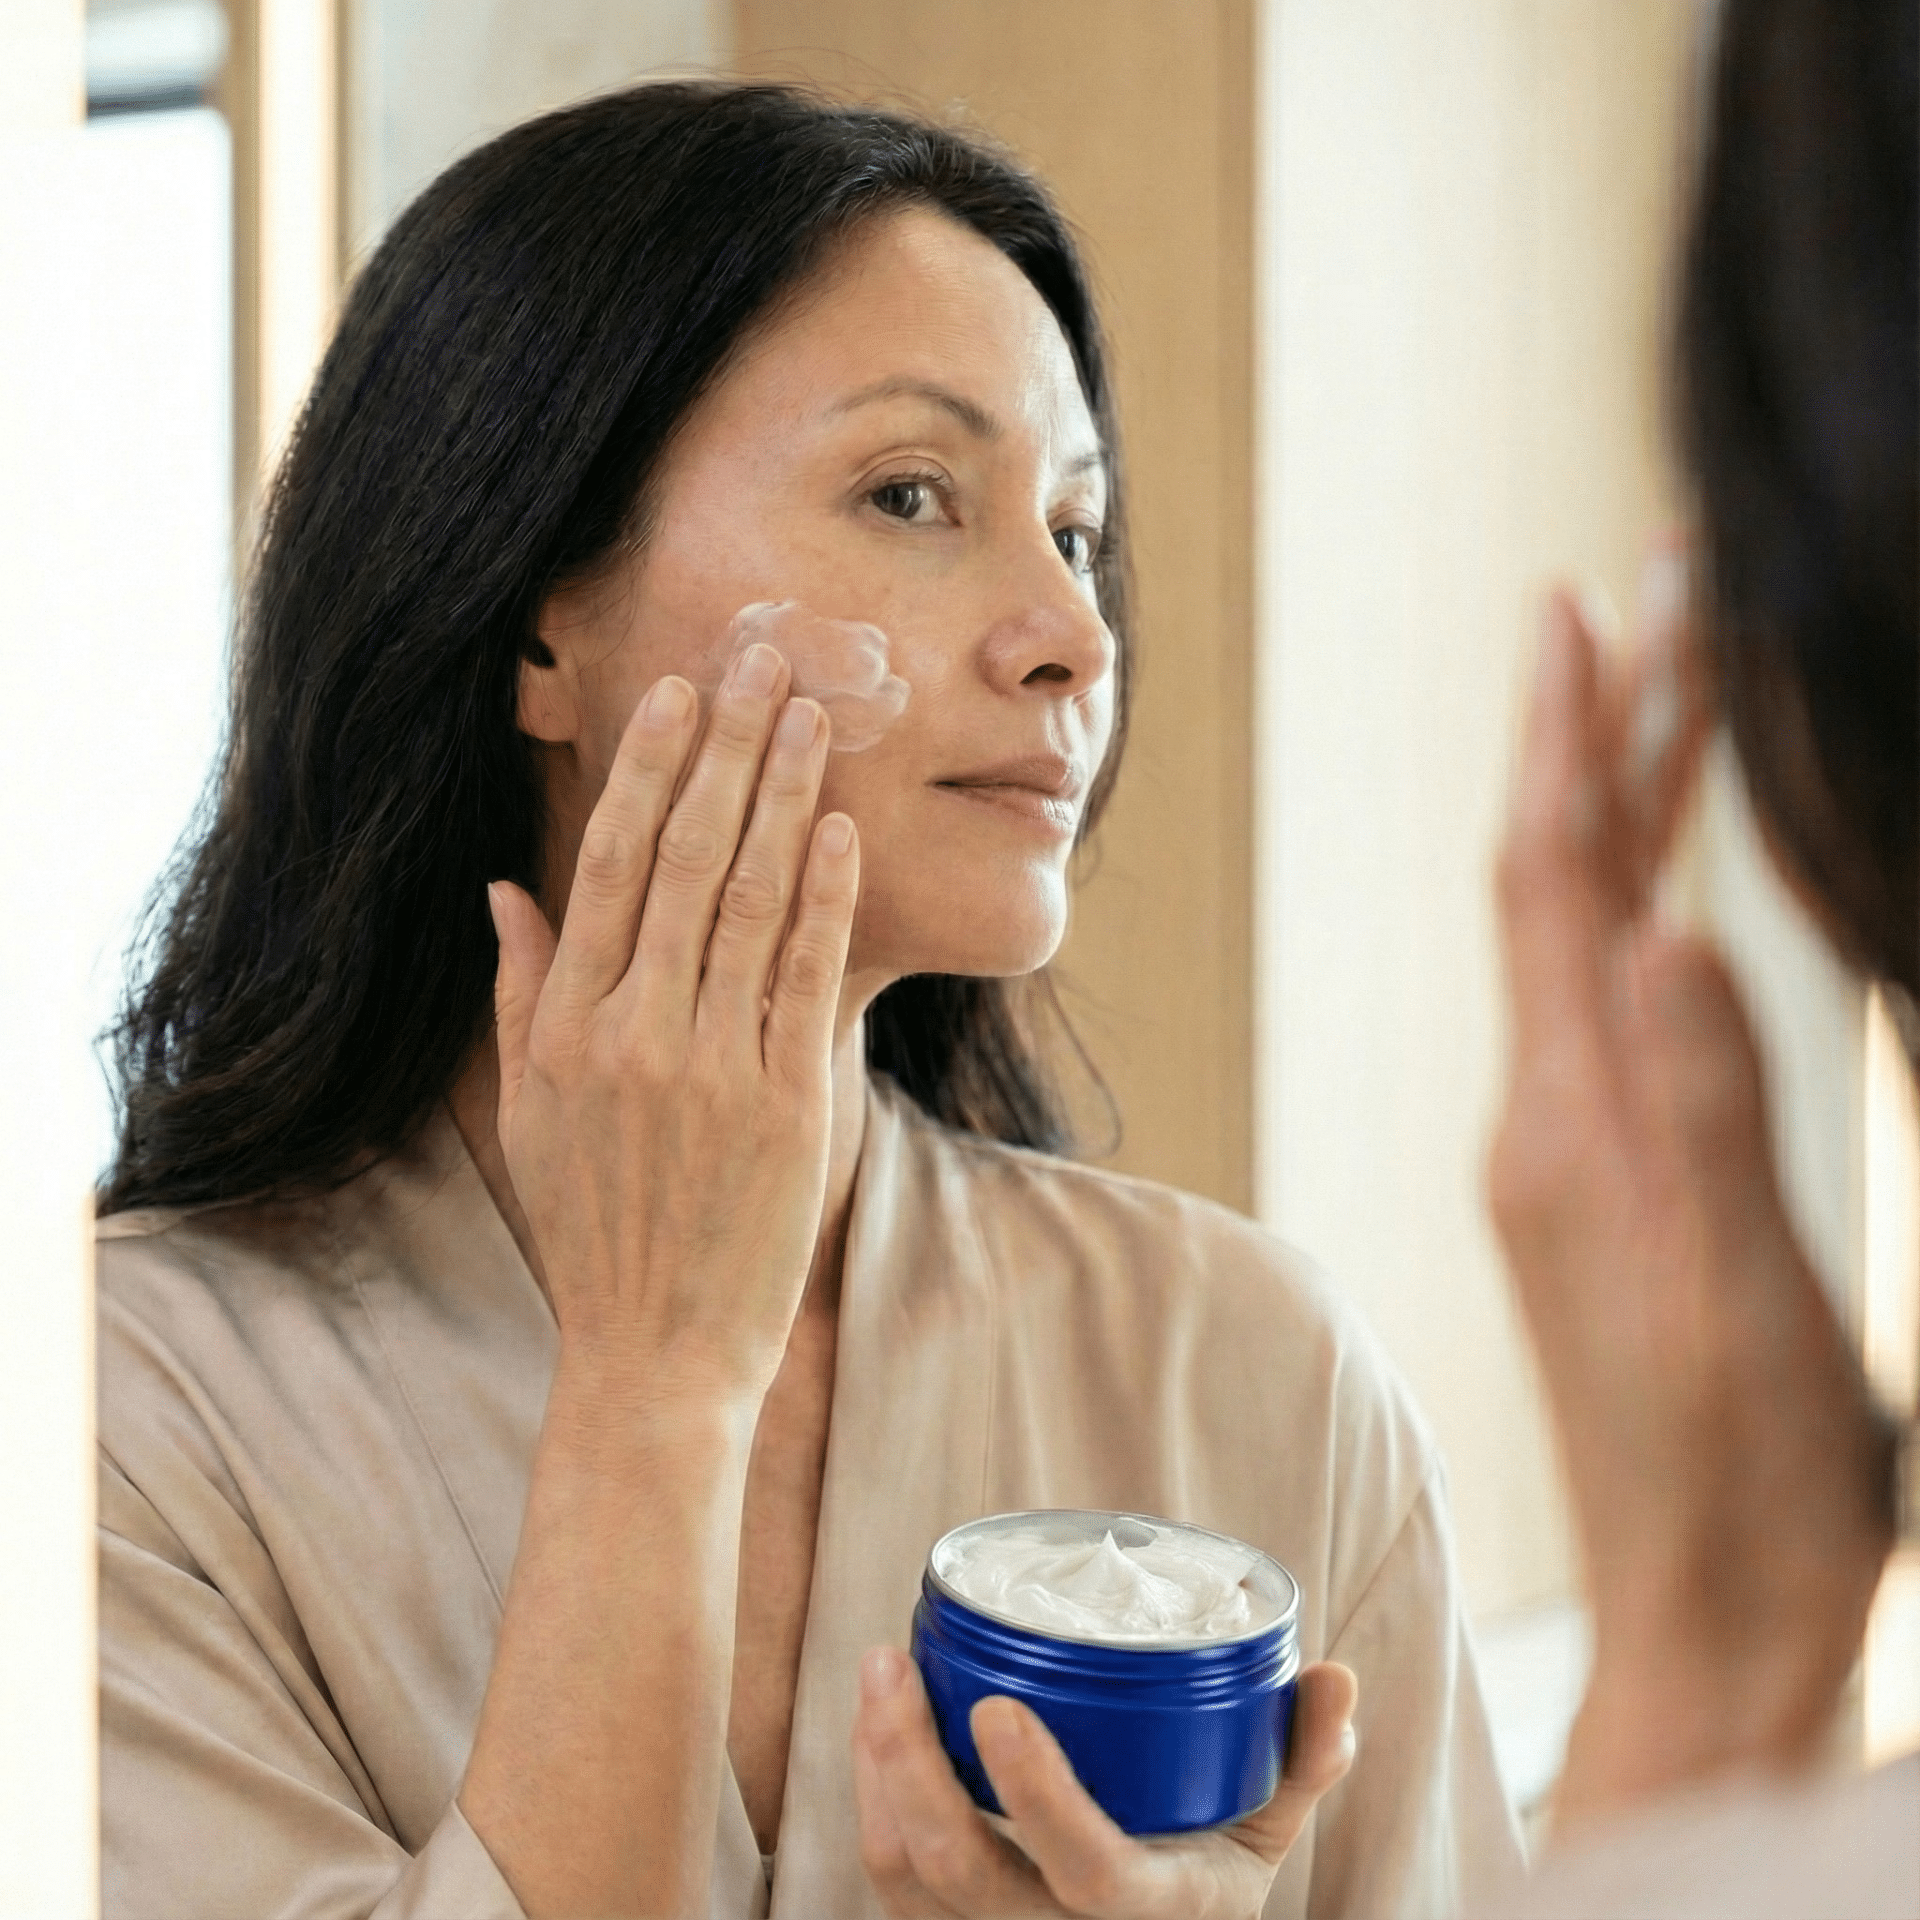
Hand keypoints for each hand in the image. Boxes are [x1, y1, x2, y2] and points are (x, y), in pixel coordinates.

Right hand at [487, 640, 859, 1397]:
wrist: (657, 1353)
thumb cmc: (595, 1228)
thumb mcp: (530, 1112)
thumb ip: (520, 994)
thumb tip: (504, 891)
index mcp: (566, 1025)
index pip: (612, 863)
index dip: (651, 768)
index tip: (683, 693)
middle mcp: (633, 1031)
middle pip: (688, 857)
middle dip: (729, 748)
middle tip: (766, 661)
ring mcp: (711, 1065)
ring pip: (752, 899)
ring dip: (786, 797)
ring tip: (814, 716)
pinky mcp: (785, 1102)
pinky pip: (806, 976)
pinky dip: (826, 896)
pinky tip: (844, 828)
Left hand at [851, 1646, 1356, 1918]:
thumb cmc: (1207, 1886)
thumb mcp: (1267, 1834)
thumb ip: (1301, 1760)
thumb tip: (1337, 1676)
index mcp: (1154, 1915)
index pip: (1087, 1872)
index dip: (1037, 1798)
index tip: (998, 1709)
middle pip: (960, 1874)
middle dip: (909, 1765)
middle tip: (891, 1660)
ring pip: (907, 1878)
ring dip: (876, 1770)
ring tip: (879, 1671)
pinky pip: (892, 1878)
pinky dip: (872, 1797)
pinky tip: (874, 1725)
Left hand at [1487, 561, 1895, 1828]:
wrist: (1706, 1607)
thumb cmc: (1742, 1477)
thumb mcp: (1742, 1293)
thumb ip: (1705, 1114)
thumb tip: (1665, 935)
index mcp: (1570, 1122)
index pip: (1548, 881)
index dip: (1564, 737)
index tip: (1577, 607)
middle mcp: (1545, 1115)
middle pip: (1558, 881)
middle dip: (1600, 735)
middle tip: (1645, 600)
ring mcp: (1564, 1148)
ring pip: (1579, 934)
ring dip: (1620, 809)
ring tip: (1669, 695)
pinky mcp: (1596, 1186)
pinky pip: (1600, 1002)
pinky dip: (1632, 906)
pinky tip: (1664, 879)